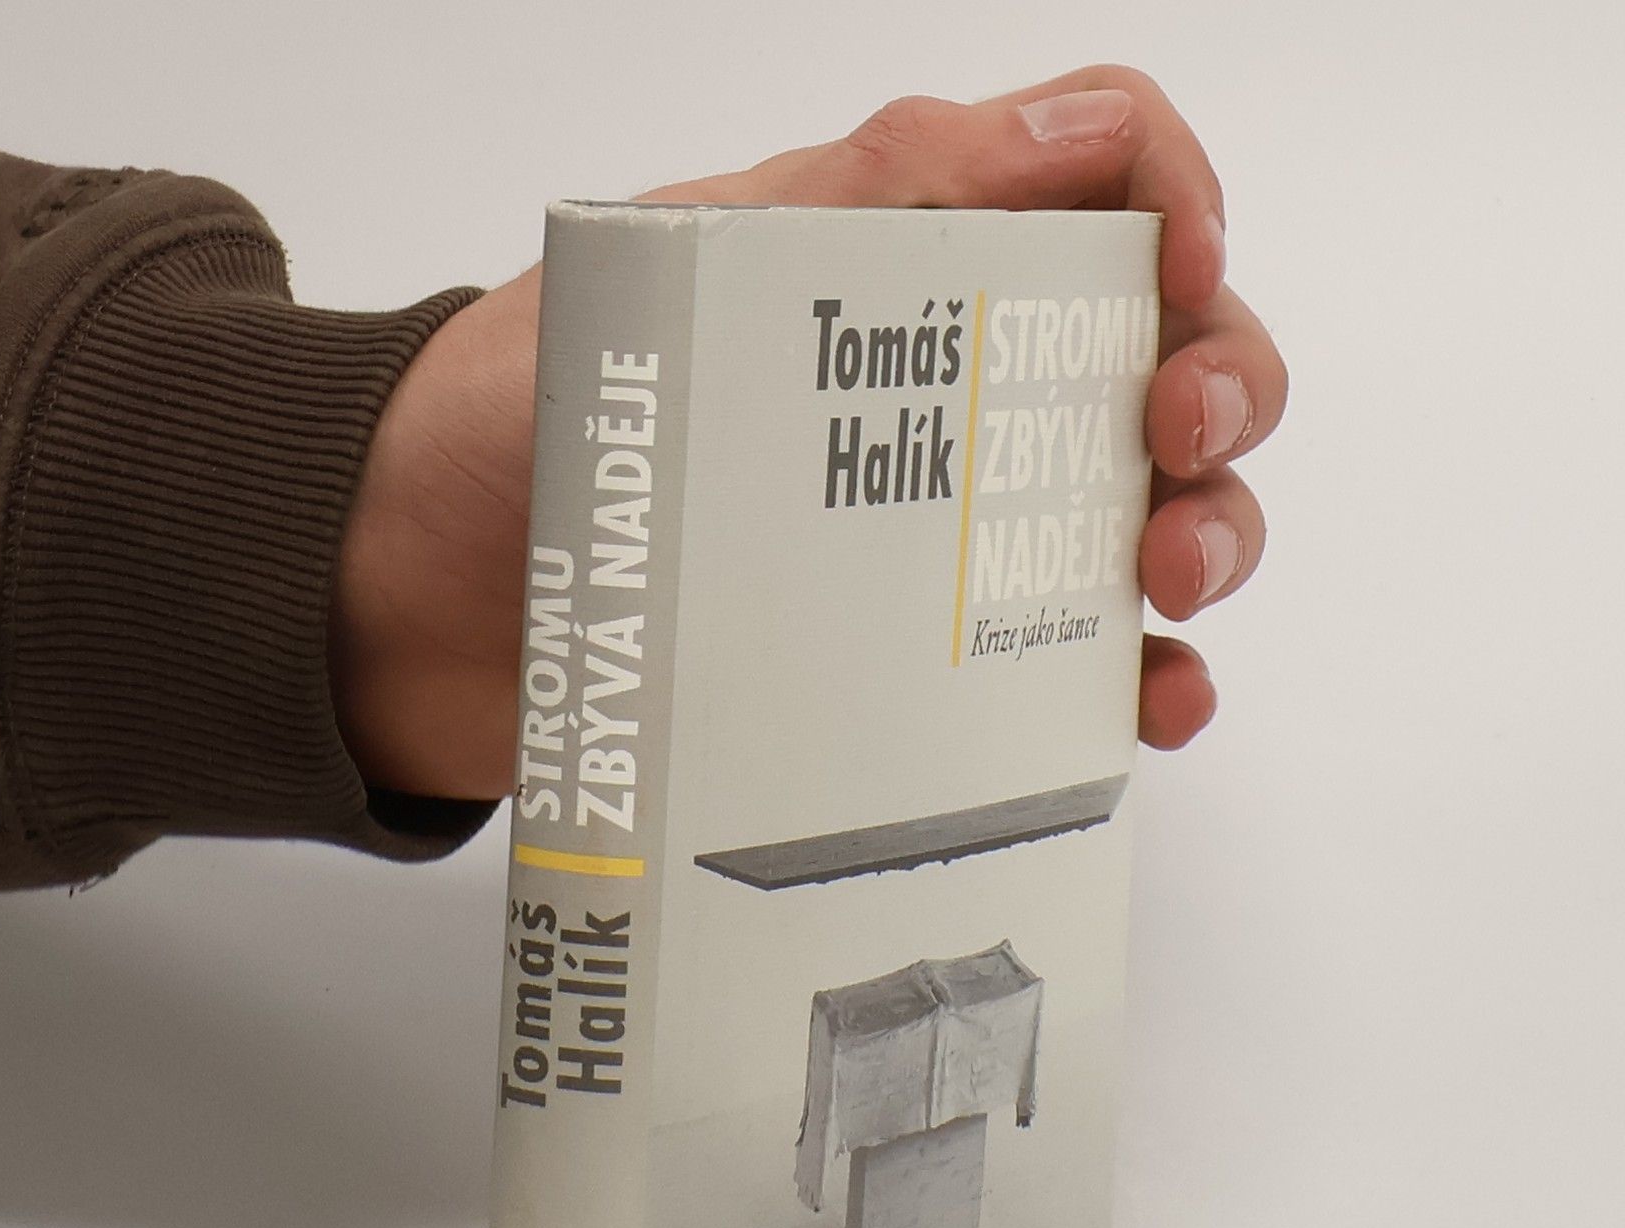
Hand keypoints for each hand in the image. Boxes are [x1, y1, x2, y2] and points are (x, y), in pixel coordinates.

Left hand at [330, 66, 1288, 798]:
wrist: (406, 601)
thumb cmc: (516, 416)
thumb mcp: (682, 274)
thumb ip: (872, 194)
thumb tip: (1080, 129)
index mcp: (898, 257)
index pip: (1099, 178)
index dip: (1179, 202)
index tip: (1182, 274)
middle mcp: (941, 389)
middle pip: (1158, 354)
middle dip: (1219, 386)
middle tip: (1176, 444)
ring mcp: (934, 532)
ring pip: (1138, 512)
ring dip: (1207, 533)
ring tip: (1170, 583)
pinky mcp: (910, 662)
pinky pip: (1063, 667)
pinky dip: (1134, 683)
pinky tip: (1151, 701)